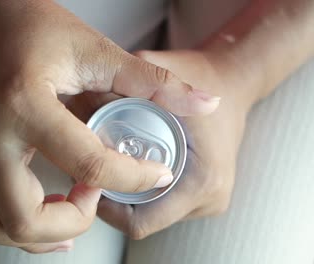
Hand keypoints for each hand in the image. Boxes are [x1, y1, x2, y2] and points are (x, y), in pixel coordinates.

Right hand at [0, 1, 219, 251]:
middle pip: (26, 218)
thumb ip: (154, 82)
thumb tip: (204, 103)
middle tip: (98, 195)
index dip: (133, 177)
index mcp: (25, 104)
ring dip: (39, 235)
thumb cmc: (34, 24)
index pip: (88, 163)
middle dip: (74, 221)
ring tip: (75, 212)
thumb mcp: (96, 49)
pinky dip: (17, 227)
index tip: (155, 173)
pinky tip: (50, 213)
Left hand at [92, 49, 256, 238]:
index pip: (138, 222)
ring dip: (129, 195)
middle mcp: (211, 198)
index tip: (87, 178)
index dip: (105, 207)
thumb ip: (121, 82)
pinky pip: (166, 206)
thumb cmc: (202, 75)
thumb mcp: (160, 71)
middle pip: (141, 221)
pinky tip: (137, 164)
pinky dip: (147, 191)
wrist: (235, 81)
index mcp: (201, 180)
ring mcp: (212, 201)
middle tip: (94, 168)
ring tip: (115, 164)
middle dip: (113, 197)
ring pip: (153, 216)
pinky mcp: (208, 197)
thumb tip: (78, 102)